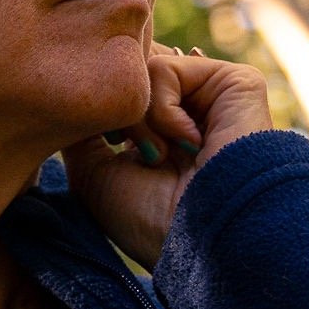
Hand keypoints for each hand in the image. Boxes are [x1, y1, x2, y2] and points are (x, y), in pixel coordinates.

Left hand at [64, 45, 274, 265]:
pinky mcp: (236, 82)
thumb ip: (83, 126)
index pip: (120, 90)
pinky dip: (160, 110)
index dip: (98, 105)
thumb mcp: (93, 172)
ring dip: (138, 119)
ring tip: (158, 156)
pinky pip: (167, 69)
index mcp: (160, 132)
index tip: (107, 142)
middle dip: (115, 111)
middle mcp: (188, 110)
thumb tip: (72, 87)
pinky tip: (188, 145)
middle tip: (123, 145)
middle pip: (127, 73)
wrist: (201, 239)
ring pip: (142, 70)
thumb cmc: (147, 219)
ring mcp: (211, 95)